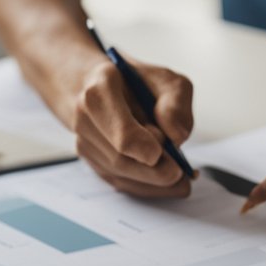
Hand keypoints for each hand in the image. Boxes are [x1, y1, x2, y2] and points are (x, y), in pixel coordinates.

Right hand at [57, 55, 194, 197]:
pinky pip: (119, 182)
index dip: (145, 148)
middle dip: (154, 171)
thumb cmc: (134, 82)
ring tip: (179, 173)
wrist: (95, 85)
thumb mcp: (165, 79)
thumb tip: (176, 137)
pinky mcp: (90, 160)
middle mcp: (84, 118)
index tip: (164, 150)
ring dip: (153, 180)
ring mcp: (83, 142)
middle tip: (181, 171)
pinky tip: (167, 183)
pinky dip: (146, 187)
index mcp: (101, 91)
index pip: (120, 132)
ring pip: (121, 175)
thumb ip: (176, 102)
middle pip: (121, 159)